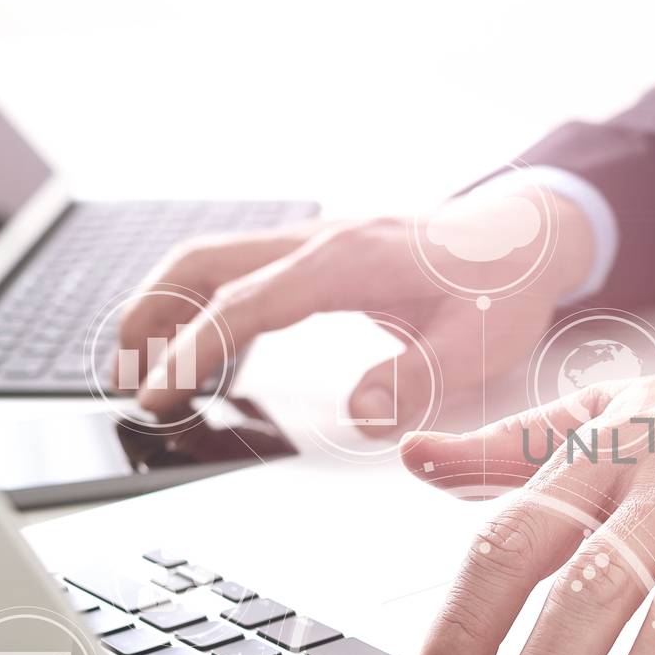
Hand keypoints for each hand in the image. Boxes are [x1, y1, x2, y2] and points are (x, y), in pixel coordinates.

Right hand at [117, 191, 595, 431]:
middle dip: (151, 315)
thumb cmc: (505, 287)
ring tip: (144, 367)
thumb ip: (418, 379)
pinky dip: (210, 304)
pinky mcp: (324, 253)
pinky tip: (208, 348)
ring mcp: (318, 240)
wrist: (529, 237)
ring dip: (170, 305)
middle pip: (205, 262)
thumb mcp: (478, 344)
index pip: (248, 303)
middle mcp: (322, 240)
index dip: (196, 349)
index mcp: (349, 261)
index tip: (162, 393)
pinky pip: (247, 269)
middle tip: (126, 380)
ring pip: (217, 259)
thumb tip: (361, 416)